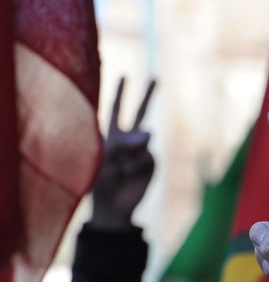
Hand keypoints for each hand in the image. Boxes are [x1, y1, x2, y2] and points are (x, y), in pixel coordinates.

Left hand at [90, 77, 155, 229]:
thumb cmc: (101, 181)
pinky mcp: (151, 161)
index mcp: (111, 135)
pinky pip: (147, 155)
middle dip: (147, 95)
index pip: (114, 109)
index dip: (119, 92)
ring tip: (120, 170)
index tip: (124, 76)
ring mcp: (141, 149)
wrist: (114, 206)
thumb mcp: (106, 158)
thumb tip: (153, 132)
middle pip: (139, 112)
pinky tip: (130, 175)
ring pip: (143, 138)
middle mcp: (128, 139)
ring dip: (130, 154)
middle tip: (155, 78)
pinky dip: (137, 165)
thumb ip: (126, 142)